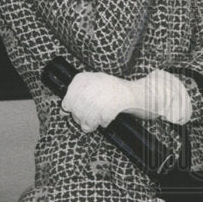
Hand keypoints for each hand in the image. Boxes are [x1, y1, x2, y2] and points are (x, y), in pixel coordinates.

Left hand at [62, 69, 190, 131]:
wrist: (140, 93)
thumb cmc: (114, 92)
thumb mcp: (95, 87)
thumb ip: (79, 95)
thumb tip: (63, 108)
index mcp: (86, 78)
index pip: (68, 97)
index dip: (71, 108)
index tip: (76, 110)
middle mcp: (94, 83)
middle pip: (78, 110)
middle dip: (81, 118)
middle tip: (88, 120)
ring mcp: (105, 93)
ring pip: (87, 116)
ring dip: (91, 123)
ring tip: (97, 122)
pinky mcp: (115, 103)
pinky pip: (102, 120)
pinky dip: (104, 122)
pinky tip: (107, 120)